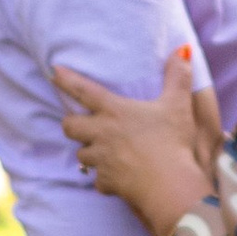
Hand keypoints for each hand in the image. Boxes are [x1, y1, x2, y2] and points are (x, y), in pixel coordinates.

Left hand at [53, 48, 215, 235]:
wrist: (170, 185)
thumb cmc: (172, 142)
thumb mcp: (178, 105)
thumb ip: (178, 76)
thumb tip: (183, 50)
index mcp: (114, 112)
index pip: (83, 91)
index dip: (66, 80)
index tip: (53, 71)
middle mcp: (102, 134)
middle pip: (69, 126)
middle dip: (71, 124)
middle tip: (81, 123)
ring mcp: (101, 160)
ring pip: (82, 155)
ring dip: (89, 152)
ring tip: (102, 151)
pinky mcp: (107, 182)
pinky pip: (99, 181)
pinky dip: (106, 179)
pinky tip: (118, 178)